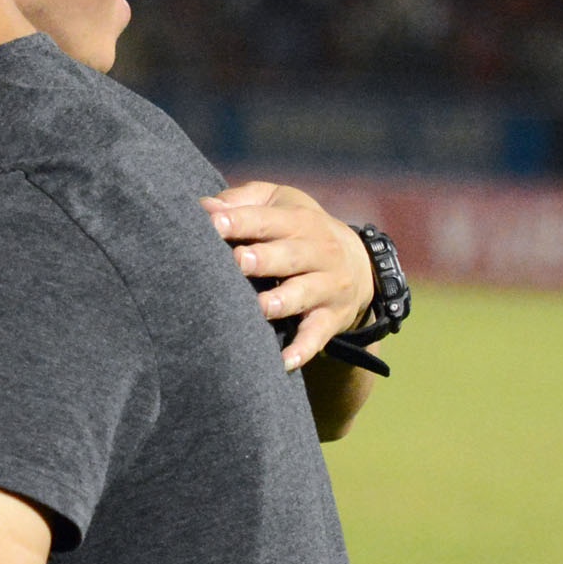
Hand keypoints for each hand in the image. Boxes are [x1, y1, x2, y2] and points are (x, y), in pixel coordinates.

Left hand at [202, 181, 372, 371]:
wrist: (359, 263)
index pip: (267, 220)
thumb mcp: (278, 203)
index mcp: (299, 220)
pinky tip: (284, 361)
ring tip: (261, 306)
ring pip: (304, 294)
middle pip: (289, 256)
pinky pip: (317, 336)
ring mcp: (327, 286)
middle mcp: (318, 252)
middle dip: (264, 259)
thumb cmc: (297, 228)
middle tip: (238, 261)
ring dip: (282, 301)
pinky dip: (303, 349)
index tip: (213, 223)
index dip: (241, 221)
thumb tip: (203, 207)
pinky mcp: (331, 319)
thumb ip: (241, 202)